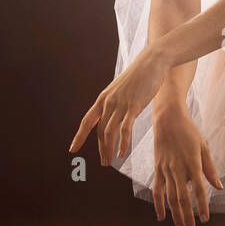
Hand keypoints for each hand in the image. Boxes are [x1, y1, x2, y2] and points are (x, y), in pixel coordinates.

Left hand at [69, 44, 169, 164]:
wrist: (151, 62)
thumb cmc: (139, 76)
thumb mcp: (121, 89)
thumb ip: (115, 101)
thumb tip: (113, 112)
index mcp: (103, 99)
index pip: (87, 121)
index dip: (79, 136)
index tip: (72, 149)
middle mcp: (108, 102)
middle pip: (99, 131)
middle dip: (99, 149)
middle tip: (102, 163)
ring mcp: (120, 104)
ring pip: (109, 133)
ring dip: (108, 149)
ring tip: (109, 161)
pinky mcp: (133, 106)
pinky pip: (124, 129)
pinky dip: (122, 143)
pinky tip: (121, 153)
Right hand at [152, 103, 223, 225]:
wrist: (167, 119)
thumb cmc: (189, 132)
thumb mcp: (204, 147)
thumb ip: (210, 169)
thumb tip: (219, 187)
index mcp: (193, 163)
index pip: (199, 189)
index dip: (202, 205)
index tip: (205, 219)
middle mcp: (178, 169)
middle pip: (183, 198)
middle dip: (188, 217)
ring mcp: (166, 170)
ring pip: (170, 198)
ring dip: (175, 215)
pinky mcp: (157, 169)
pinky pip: (157, 190)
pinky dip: (158, 205)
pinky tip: (161, 217)